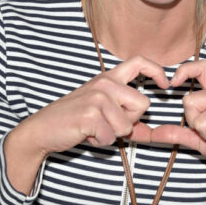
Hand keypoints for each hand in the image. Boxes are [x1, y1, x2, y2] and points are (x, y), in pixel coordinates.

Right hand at [3, 56, 169, 194]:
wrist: (41, 129)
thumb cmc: (71, 122)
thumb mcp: (100, 114)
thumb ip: (127, 119)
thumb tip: (153, 132)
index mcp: (107, 79)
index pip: (139, 62)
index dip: (157, 72)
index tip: (164, 85)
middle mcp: (104, 84)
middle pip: (143, 104)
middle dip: (129, 121)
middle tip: (106, 123)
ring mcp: (97, 98)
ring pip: (128, 125)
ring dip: (112, 134)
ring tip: (93, 129)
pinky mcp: (90, 115)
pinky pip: (112, 137)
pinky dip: (100, 142)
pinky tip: (86, 135)